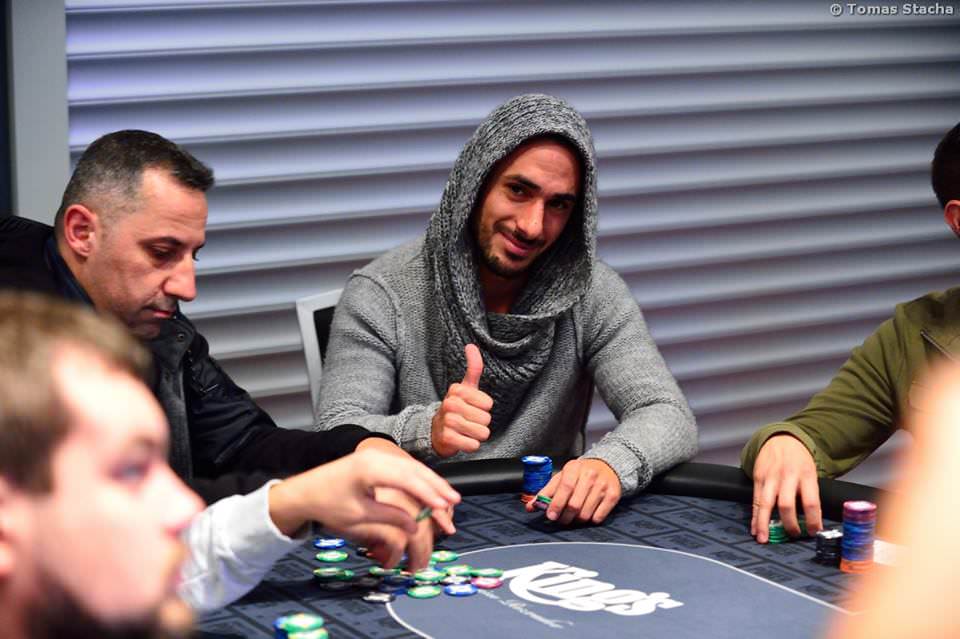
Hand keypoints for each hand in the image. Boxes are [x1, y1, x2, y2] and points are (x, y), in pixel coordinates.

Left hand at [267, 447, 459, 553]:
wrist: (304, 491)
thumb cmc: (327, 504)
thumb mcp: (358, 515)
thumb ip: (390, 517)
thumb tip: (416, 525)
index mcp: (369, 468)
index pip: (407, 479)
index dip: (428, 493)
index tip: (444, 506)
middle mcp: (375, 457)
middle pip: (414, 470)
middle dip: (436, 487)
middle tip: (454, 502)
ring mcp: (376, 456)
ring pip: (412, 467)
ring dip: (431, 483)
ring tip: (449, 498)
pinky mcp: (376, 461)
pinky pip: (404, 468)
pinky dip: (420, 480)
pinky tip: (430, 490)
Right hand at [431, 344, 492, 456]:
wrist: (435, 431)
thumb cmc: (456, 408)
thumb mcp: (465, 388)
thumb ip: (473, 368)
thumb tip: (471, 345)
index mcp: (457, 390)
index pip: (488, 404)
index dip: (483, 409)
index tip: (472, 408)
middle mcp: (451, 404)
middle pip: (486, 419)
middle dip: (481, 423)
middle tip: (468, 421)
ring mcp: (448, 421)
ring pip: (482, 433)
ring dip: (477, 435)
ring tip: (466, 431)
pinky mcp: (447, 439)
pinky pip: (473, 445)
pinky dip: (471, 445)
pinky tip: (462, 440)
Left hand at [531, 458, 620, 524]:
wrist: (607, 465)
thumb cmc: (581, 473)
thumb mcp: (562, 477)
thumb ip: (546, 492)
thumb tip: (531, 506)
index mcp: (574, 468)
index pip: (565, 488)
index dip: (556, 504)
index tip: (551, 515)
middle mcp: (590, 476)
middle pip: (574, 504)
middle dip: (565, 517)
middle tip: (561, 519)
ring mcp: (602, 486)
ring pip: (585, 513)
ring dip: (576, 520)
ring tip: (574, 516)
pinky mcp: (613, 496)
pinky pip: (598, 517)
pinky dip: (590, 520)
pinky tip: (588, 513)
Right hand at [750, 434, 821, 542]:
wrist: (781, 439)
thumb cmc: (799, 460)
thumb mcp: (811, 473)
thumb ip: (810, 494)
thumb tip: (812, 521)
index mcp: (806, 475)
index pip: (811, 502)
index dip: (813, 520)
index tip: (814, 532)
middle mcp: (787, 476)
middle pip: (786, 504)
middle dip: (789, 523)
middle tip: (793, 534)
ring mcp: (770, 477)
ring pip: (766, 503)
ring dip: (764, 523)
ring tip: (764, 539)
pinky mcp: (758, 478)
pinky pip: (755, 500)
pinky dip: (754, 516)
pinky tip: (755, 528)